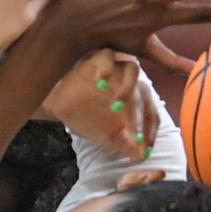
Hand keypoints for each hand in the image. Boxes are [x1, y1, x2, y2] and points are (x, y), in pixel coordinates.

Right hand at [42, 49, 159, 160]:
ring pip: (132, 70)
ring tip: (115, 108)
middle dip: (139, 116)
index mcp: (137, 99)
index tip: (144, 149)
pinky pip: (107, 55)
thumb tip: (142, 156)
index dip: (150, 131)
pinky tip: (99, 83)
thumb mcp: (108, 136)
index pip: (152, 113)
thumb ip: (126, 144)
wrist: (58, 107)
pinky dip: (106, 68)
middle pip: (144, 93)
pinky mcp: (97, 58)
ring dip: (126, 89)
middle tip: (132, 137)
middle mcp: (130, 81)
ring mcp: (115, 68)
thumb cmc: (87, 118)